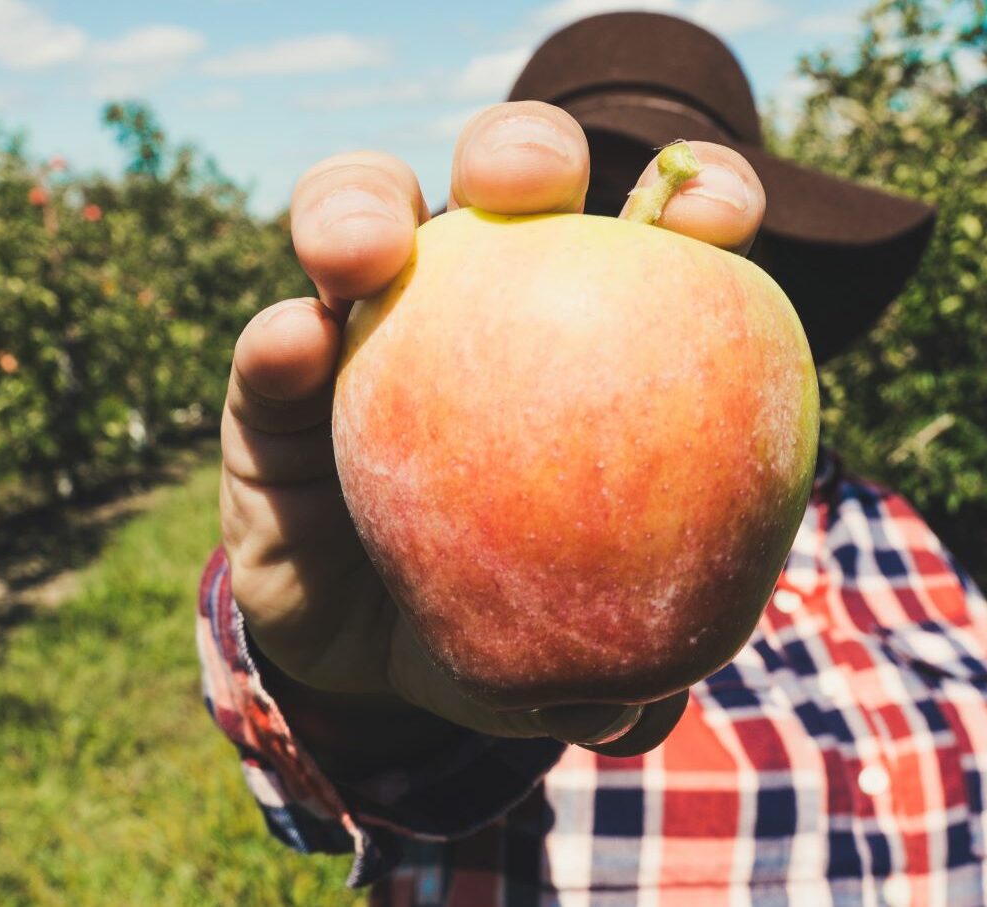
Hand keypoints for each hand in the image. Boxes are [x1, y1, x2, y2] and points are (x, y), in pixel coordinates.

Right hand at [220, 101, 766, 759]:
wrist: (385, 665)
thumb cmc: (511, 624)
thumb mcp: (565, 658)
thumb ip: (608, 669)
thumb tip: (640, 708)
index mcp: (592, 331)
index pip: (657, 239)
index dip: (697, 201)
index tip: (718, 223)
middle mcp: (479, 301)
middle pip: (503, 187)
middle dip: (522, 153)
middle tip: (527, 183)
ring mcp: (369, 329)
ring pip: (360, 219)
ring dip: (358, 211)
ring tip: (361, 248)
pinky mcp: (274, 386)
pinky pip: (268, 349)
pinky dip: (277, 338)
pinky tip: (292, 345)